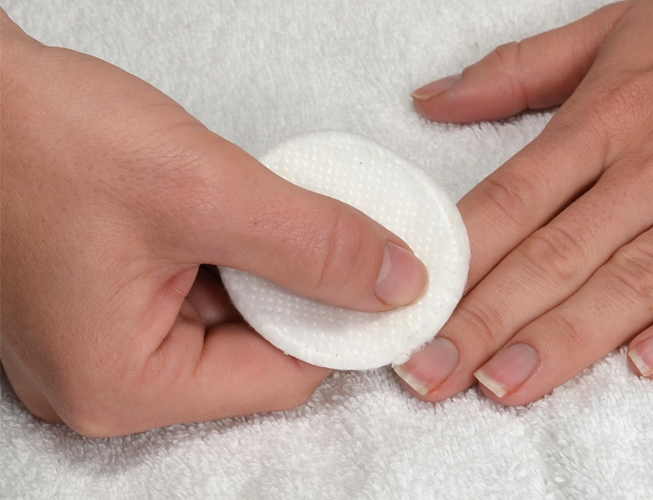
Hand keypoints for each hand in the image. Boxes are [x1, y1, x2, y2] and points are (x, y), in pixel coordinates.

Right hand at [0, 11, 426, 435]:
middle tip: (329, 227)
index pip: (282, 378)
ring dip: (265, 265)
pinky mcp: (104, 302)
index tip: (384, 275)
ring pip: (232, 318)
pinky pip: (197, 293)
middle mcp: (107, 381)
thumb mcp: (201, 190)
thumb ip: (313, 244)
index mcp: (123, 385)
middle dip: (300, 290)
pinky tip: (229, 209)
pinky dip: (229, 253)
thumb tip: (398, 284)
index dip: (342, 325)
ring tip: (256, 206)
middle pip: (258, 352)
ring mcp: (101, 341)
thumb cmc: (40, 138)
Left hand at [394, 0, 652, 403]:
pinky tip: (649, 365)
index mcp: (607, 115)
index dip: (458, 259)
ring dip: (569, 338)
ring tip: (506, 387)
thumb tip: (431, 102)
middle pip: (557, 252)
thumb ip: (516, 71)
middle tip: (431, 373)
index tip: (411, 308)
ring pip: (637, 278)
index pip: (513, 199)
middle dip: (487, 321)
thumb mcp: (611, 29)